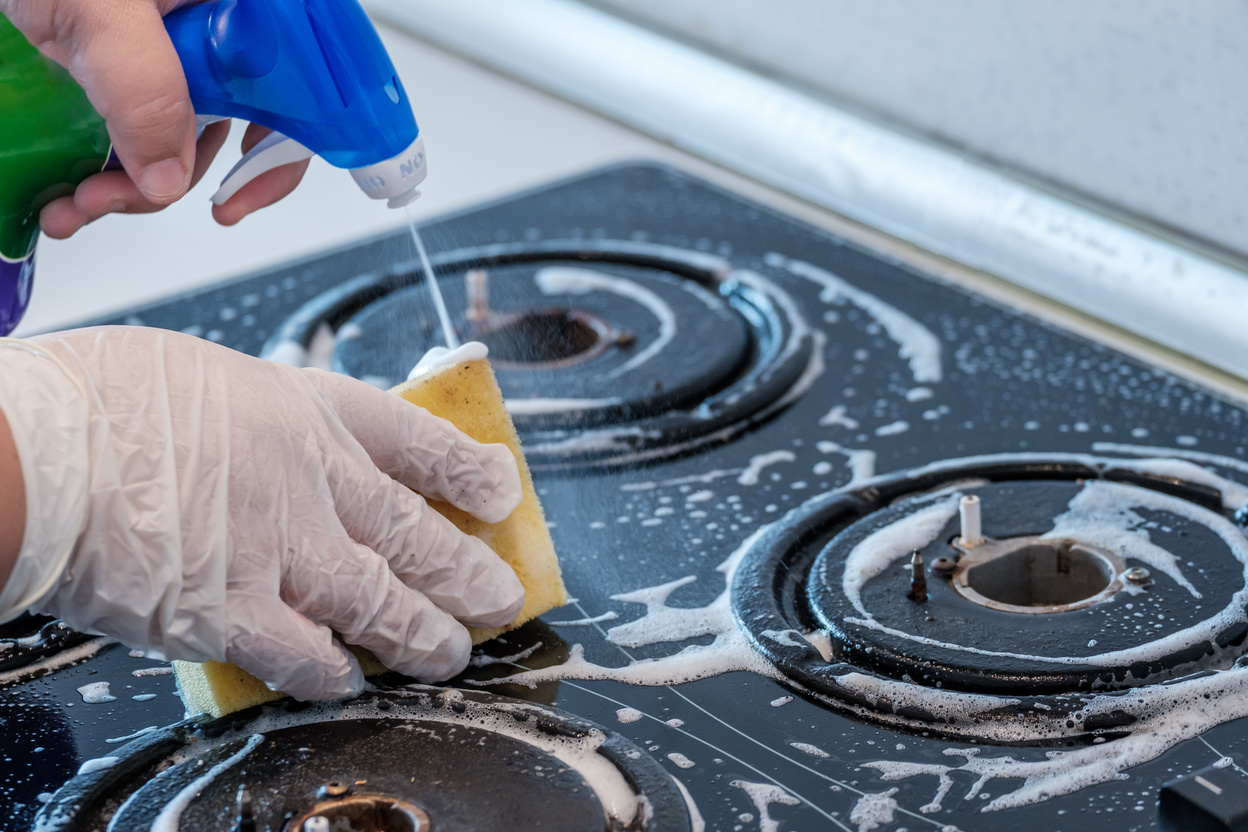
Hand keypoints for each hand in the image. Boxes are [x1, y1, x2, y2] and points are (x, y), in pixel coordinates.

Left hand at [0, 0, 309, 235]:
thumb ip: (144, 87)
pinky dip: (105, 171)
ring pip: (180, 139)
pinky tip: (70, 187)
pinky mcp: (128, 69)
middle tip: (122, 197)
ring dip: (130, 188)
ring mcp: (171, 49)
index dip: (279, 153)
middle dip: (175, 179)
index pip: (297, 88)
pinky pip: (138, 133)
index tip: (237, 199)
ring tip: (79, 201)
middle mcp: (213, 27)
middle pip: (232, 127)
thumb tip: (168, 177)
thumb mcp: (99, 9)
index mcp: (238, 6)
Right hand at [0, 327, 524, 699]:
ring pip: (382, 603)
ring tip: (452, 652)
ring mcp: (280, 551)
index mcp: (306, 410)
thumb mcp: (203, 377)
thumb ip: (261, 423)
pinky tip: (346, 680)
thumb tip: (281, 456)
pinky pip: (304, 656)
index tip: (501, 489)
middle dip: (467, 570)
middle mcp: (312, 482)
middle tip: (501, 593)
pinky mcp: (234, 615)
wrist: (33, 453)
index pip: (417, 440)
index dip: (468, 469)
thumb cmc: (96, 402)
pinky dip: (331, 673)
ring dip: (424, 634)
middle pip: (415, 533)